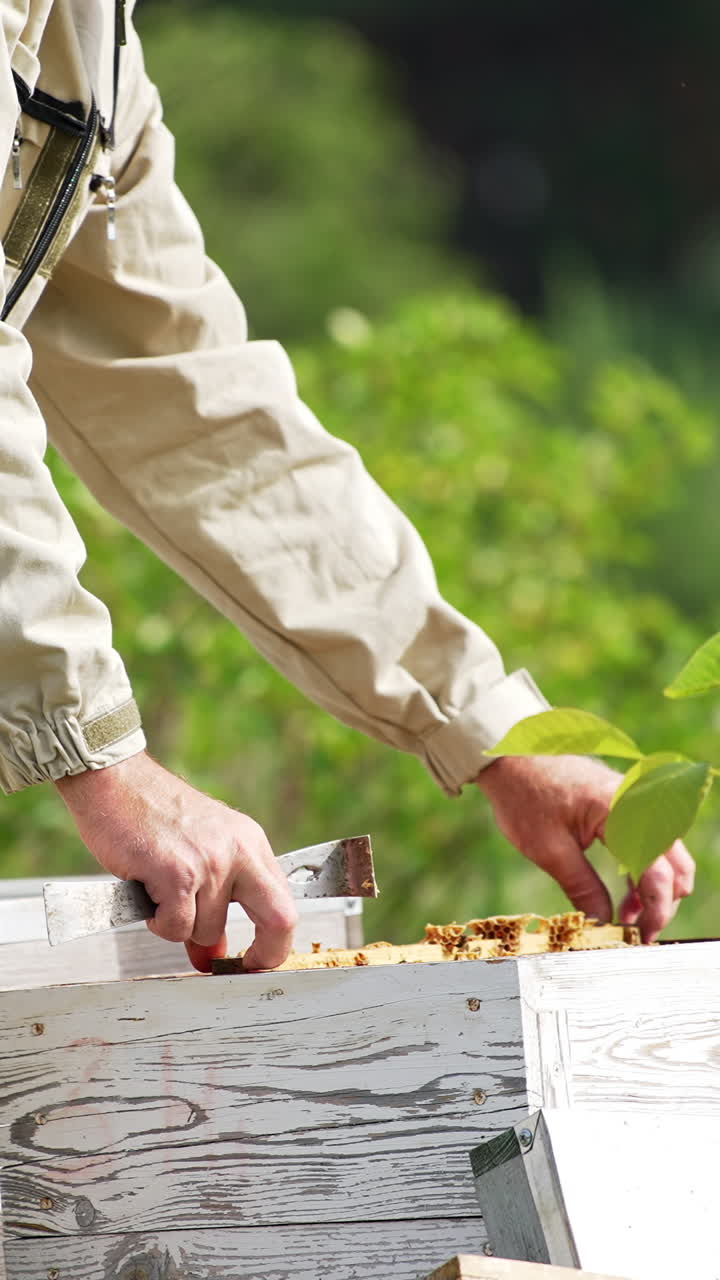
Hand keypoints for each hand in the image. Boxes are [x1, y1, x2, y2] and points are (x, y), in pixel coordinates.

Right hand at [55, 751, 296, 972]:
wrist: (115, 781)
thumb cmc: (151, 816)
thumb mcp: (199, 851)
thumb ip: (214, 903)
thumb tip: (212, 957)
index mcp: (251, 843)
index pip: (285, 904)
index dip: (276, 944)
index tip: (257, 963)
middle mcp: (239, 850)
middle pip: (279, 919)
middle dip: (261, 956)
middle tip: (230, 966)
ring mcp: (211, 862)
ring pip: (208, 931)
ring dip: (179, 926)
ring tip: (160, 893)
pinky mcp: (178, 873)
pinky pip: (175, 927)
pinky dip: (157, 921)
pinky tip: (147, 892)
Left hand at [476, 754, 694, 942]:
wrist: (509, 756)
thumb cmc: (524, 796)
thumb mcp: (548, 850)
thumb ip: (582, 888)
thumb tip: (603, 923)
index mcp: (621, 813)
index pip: (657, 873)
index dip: (656, 911)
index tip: (643, 938)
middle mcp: (637, 804)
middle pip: (675, 863)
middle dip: (663, 902)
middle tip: (639, 931)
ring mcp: (633, 802)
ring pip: (666, 854)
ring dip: (654, 888)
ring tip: (627, 916)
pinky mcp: (625, 806)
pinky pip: (650, 842)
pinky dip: (644, 870)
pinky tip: (625, 894)